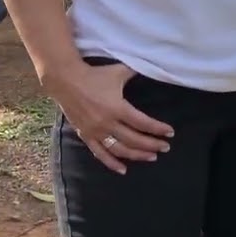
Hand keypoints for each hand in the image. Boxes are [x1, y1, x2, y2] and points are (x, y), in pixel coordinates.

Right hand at [47, 62, 173, 174]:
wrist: (66, 81)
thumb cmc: (95, 75)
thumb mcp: (118, 71)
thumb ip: (136, 72)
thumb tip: (154, 66)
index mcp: (117, 108)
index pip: (142, 123)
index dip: (158, 129)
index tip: (170, 133)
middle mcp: (107, 123)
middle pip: (134, 139)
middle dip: (152, 145)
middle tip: (165, 148)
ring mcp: (95, 132)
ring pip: (119, 149)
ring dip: (136, 155)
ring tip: (152, 157)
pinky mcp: (85, 136)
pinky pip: (100, 154)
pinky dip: (111, 163)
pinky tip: (123, 170)